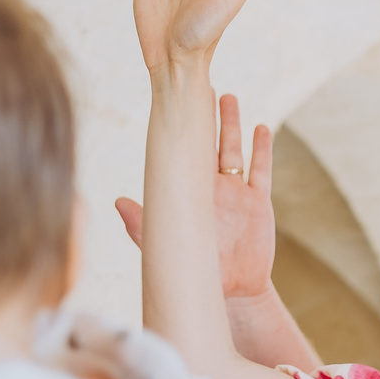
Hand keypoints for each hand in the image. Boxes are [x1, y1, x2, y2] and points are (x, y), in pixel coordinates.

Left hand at [116, 94, 277, 298]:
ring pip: (235, 150)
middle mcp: (212, 187)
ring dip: (233, 124)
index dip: (182, 128)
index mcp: (189, 192)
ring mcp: (237, 193)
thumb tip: (118, 201)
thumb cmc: (193, 268)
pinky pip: (262, 172)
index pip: (184, 152)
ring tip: (229, 97)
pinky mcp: (259, 205)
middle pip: (210, 142)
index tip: (176, 101)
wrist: (229, 293)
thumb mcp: (166, 244)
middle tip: (203, 84)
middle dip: (208, 115)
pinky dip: (262, 150)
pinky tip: (262, 129)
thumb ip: (143, 224)